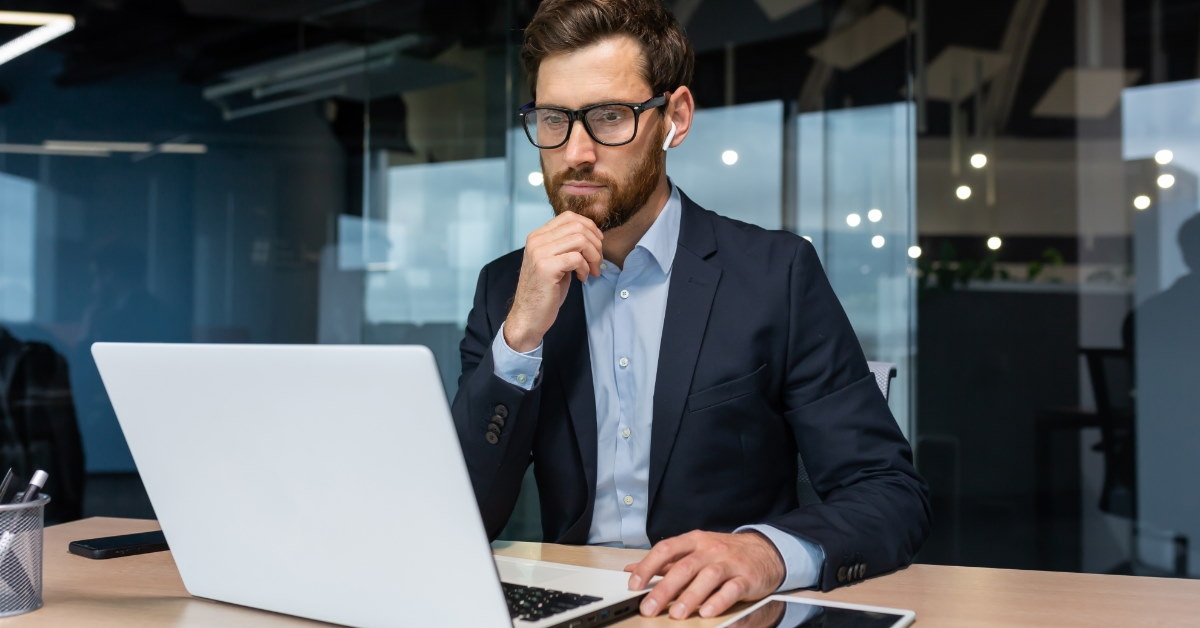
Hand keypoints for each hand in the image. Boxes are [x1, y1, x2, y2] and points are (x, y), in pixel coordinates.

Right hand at [504, 212, 603, 351]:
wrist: (529, 316)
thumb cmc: (546, 291)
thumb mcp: (555, 261)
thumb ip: (566, 245)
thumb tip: (592, 234)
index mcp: (537, 236)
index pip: (569, 217)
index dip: (589, 227)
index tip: (597, 244)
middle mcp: (536, 241)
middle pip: (577, 226)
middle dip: (595, 243)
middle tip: (597, 261)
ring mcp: (539, 253)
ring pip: (580, 239)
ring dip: (593, 256)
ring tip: (592, 270)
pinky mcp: (546, 268)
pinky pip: (577, 258)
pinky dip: (586, 267)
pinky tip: (582, 278)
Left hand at [624, 530, 784, 619]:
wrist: (765, 552)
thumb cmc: (724, 554)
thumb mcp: (694, 551)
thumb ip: (666, 562)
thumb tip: (632, 570)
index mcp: (694, 541)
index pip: (666, 549)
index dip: (648, 566)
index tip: (633, 584)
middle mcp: (710, 549)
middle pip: (684, 567)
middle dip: (664, 589)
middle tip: (648, 608)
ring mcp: (729, 562)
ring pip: (707, 577)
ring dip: (690, 596)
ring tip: (676, 614)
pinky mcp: (746, 577)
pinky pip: (732, 589)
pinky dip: (719, 601)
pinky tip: (707, 612)